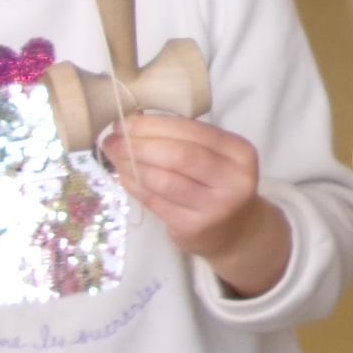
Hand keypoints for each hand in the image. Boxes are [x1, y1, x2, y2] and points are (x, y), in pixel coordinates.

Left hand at [103, 115, 291, 295]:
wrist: (235, 231)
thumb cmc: (218, 184)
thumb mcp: (216, 157)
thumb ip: (183, 139)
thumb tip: (131, 123)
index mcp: (240, 152)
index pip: (192, 131)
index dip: (153, 125)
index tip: (124, 122)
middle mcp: (233, 180)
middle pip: (179, 155)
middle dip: (139, 145)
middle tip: (112, 140)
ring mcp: (214, 207)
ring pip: (164, 181)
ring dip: (132, 166)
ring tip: (115, 157)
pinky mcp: (193, 227)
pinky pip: (155, 201)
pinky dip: (135, 186)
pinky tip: (125, 176)